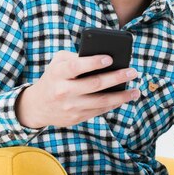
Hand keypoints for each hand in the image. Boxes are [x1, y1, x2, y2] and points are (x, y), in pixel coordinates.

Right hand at [15, 50, 139, 128]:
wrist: (37, 105)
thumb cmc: (54, 76)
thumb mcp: (58, 62)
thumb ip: (77, 56)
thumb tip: (104, 58)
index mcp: (58, 73)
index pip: (76, 67)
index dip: (93, 62)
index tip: (109, 58)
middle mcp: (63, 91)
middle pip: (94, 84)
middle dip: (116, 78)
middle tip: (133, 72)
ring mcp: (70, 106)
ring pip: (101, 101)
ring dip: (121, 96)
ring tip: (136, 90)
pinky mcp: (76, 118)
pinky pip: (99, 110)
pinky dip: (114, 104)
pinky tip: (125, 98)